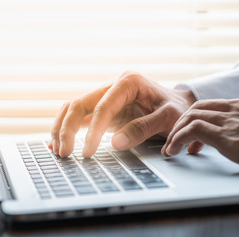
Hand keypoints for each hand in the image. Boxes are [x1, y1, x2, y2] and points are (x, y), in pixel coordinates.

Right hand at [50, 71, 196, 157]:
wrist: (180, 105)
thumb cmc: (177, 109)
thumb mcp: (169, 117)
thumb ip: (143, 128)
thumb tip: (115, 144)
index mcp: (128, 82)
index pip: (103, 106)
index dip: (93, 130)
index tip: (87, 151)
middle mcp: (113, 86)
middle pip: (80, 103)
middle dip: (68, 128)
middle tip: (65, 152)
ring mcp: (107, 97)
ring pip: (74, 108)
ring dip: (62, 127)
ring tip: (57, 150)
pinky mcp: (104, 109)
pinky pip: (81, 117)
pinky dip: (67, 129)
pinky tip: (58, 143)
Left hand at [162, 91, 238, 175]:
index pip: (215, 105)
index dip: (199, 118)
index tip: (193, 137)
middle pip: (198, 107)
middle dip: (182, 123)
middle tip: (175, 139)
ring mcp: (233, 120)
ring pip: (191, 116)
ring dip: (175, 133)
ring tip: (170, 148)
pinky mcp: (228, 136)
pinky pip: (192, 130)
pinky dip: (178, 139)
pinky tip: (175, 151)